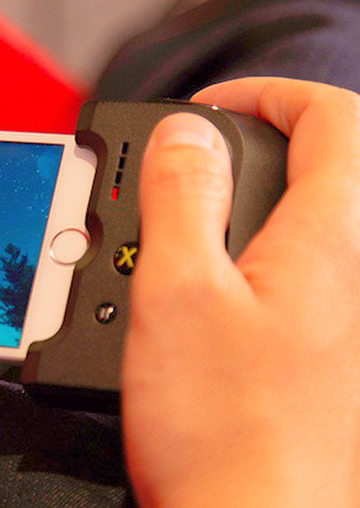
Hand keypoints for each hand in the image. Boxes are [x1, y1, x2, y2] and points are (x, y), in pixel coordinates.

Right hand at [124, 78, 359, 505]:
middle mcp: (354, 272)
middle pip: (329, 164)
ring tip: (182, 225)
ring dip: (248, 200)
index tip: (205, 110)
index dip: (267, 92)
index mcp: (332, 240)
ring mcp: (344, 316)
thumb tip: (184, 134)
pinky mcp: (325, 352)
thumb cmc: (223, 427)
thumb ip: (180, 197)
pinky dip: (251, 253)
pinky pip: (299, 271)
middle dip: (254, 143)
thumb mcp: (177, 292)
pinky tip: (203, 289)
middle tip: (186, 166)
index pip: (334, 117)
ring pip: (310, 220)